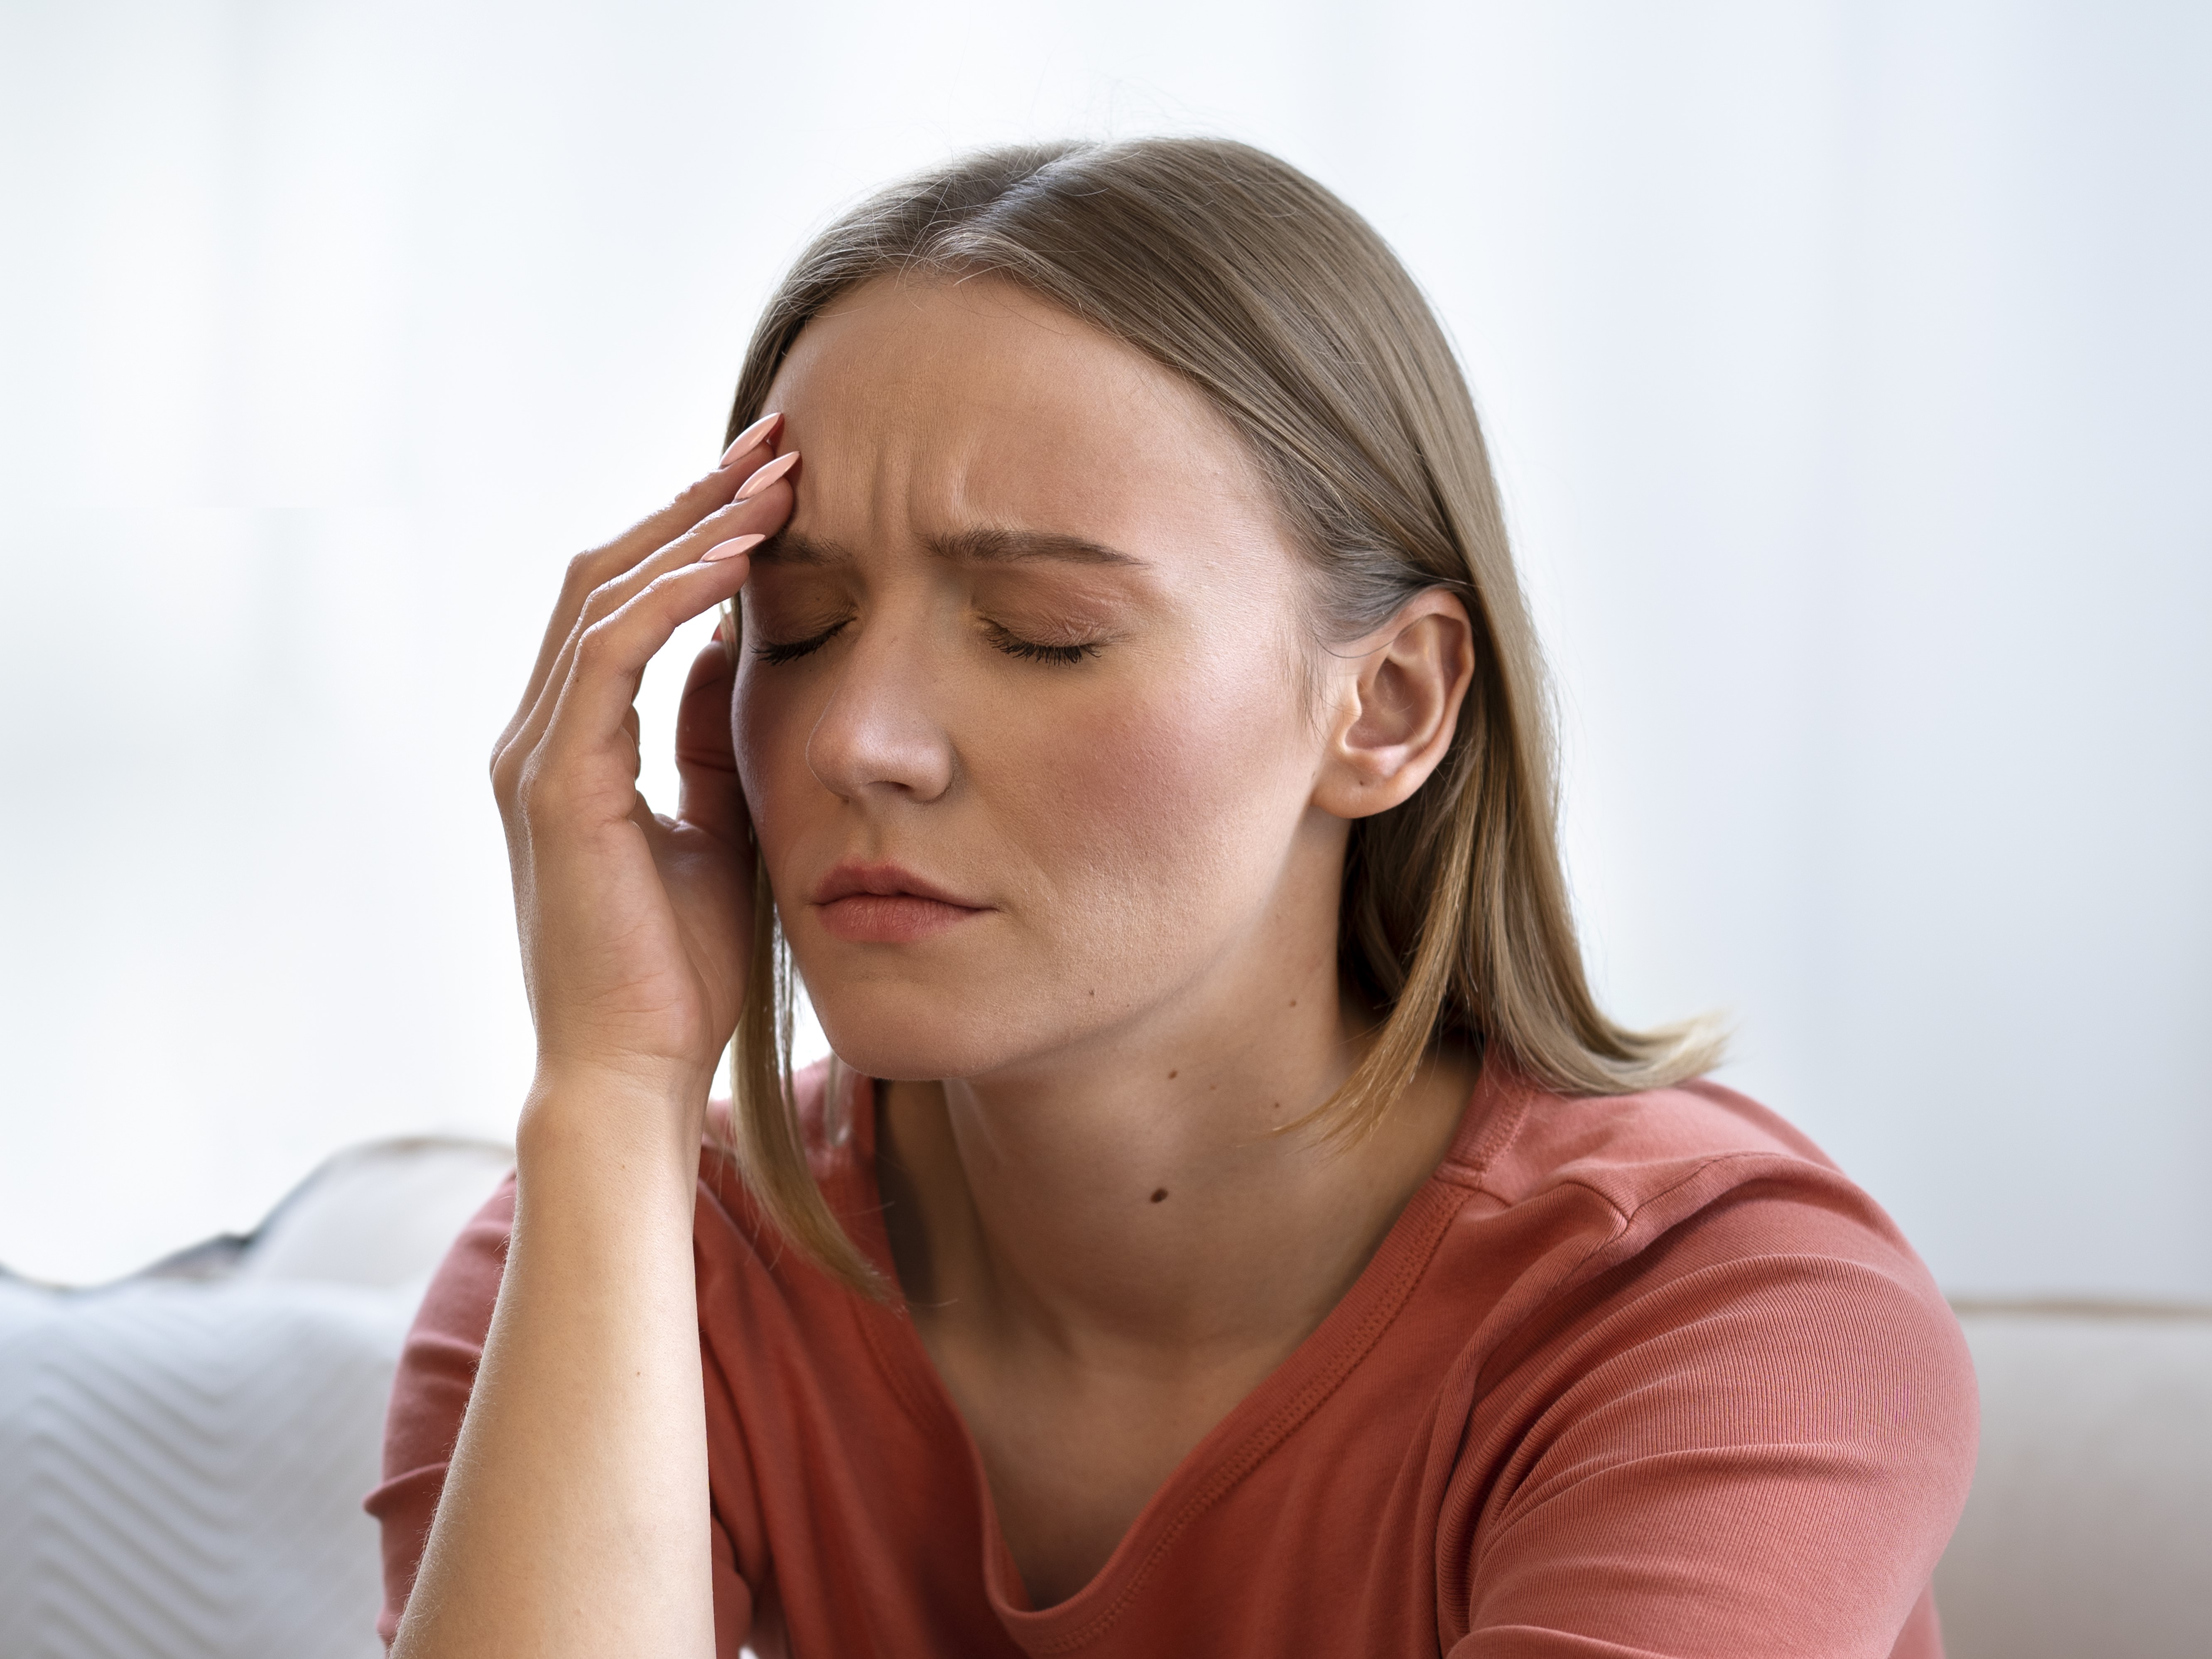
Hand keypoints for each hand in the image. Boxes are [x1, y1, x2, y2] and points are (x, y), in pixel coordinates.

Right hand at [490, 416, 796, 1119]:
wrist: (634, 1067)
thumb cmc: (676, 966)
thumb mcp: (714, 824)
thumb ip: (707, 737)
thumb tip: (731, 652)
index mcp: (569, 743)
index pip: (622, 599)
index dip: (692, 529)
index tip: (775, 481)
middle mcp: (537, 734)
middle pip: (606, 572)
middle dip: (694, 499)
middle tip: (781, 442)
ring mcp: (537, 756)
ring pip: (603, 596)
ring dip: (694, 527)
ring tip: (779, 478)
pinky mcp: (558, 787)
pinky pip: (612, 656)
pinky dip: (676, 597)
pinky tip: (744, 559)